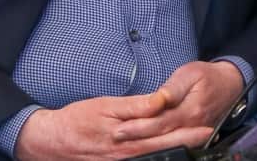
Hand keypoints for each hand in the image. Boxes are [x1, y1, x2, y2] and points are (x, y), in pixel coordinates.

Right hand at [14, 93, 210, 160]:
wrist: (50, 141)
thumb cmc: (78, 119)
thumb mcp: (107, 105)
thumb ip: (137, 106)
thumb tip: (161, 101)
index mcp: (128, 139)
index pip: (163, 136)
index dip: (185, 133)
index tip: (205, 129)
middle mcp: (127, 155)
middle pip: (163, 149)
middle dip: (186, 143)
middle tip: (206, 136)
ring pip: (153, 157)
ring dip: (174, 149)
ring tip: (195, 141)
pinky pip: (140, 160)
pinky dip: (156, 155)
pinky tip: (169, 148)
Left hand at [113, 61, 244, 142]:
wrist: (230, 84)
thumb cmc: (207, 76)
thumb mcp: (190, 73)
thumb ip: (173, 88)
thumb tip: (159, 99)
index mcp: (191, 110)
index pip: (160, 122)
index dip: (139, 126)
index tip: (119, 128)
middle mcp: (193, 125)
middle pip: (161, 136)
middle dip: (137, 138)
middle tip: (115, 137)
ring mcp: (195, 132)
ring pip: (167, 142)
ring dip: (145, 144)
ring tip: (124, 143)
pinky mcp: (195, 136)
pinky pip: (174, 143)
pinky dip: (157, 145)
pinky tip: (142, 144)